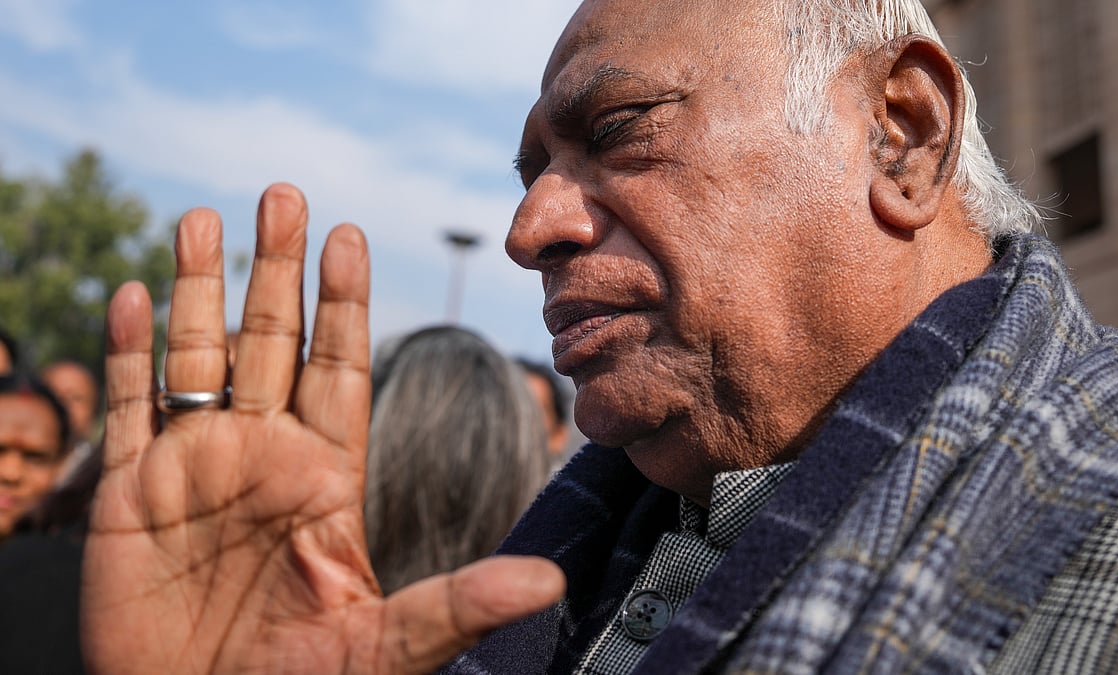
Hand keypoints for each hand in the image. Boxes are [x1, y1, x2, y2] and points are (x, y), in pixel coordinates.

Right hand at [82, 184, 563, 673]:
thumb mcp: (387, 648)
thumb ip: (459, 604)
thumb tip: (549, 584)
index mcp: (325, 476)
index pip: (339, 366)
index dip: (343, 302)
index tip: (349, 236)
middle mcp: (263, 457)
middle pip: (272, 341)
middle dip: (276, 269)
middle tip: (284, 193)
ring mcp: (195, 469)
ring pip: (198, 357)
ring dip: (200, 288)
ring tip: (204, 218)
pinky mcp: (129, 494)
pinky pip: (130, 408)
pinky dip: (128, 353)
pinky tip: (134, 296)